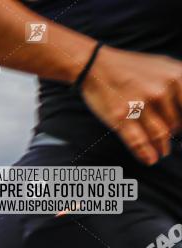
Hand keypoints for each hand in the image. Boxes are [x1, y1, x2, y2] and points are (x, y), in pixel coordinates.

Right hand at [80, 45, 181, 164]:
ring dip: (162, 147)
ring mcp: (140, 105)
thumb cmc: (131, 68)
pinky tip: (150, 160)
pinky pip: (138, 142)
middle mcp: (161, 91)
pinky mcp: (121, 118)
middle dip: (174, 134)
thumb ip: (181, 83)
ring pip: (160, 135)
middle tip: (170, 140)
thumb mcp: (165, 66)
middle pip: (176, 124)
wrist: (96, 65)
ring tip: (163, 152)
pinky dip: (146, 154)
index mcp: (176, 77)